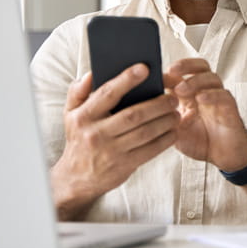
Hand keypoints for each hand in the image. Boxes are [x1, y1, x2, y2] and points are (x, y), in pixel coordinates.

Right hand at [51, 64, 178, 219]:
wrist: (76, 178)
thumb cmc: (79, 139)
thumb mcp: (70, 114)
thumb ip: (78, 92)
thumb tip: (91, 74)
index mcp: (84, 117)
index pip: (107, 94)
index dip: (127, 80)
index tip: (145, 69)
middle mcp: (96, 134)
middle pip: (133, 115)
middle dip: (157, 104)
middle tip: (172, 98)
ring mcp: (111, 151)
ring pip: (145, 133)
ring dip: (165, 121)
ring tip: (176, 113)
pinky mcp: (123, 166)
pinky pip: (150, 150)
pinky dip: (165, 140)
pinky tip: (173, 131)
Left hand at [166, 59, 246, 171]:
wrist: (223, 157)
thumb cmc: (200, 141)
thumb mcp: (174, 130)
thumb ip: (164, 117)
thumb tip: (145, 106)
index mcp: (190, 94)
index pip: (182, 74)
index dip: (170, 72)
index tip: (155, 77)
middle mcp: (205, 92)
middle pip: (200, 66)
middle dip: (186, 65)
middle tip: (172, 70)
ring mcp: (218, 99)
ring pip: (212, 78)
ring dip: (195, 81)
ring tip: (182, 90)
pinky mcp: (230, 108)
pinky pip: (223, 95)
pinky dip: (212, 95)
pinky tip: (201, 99)